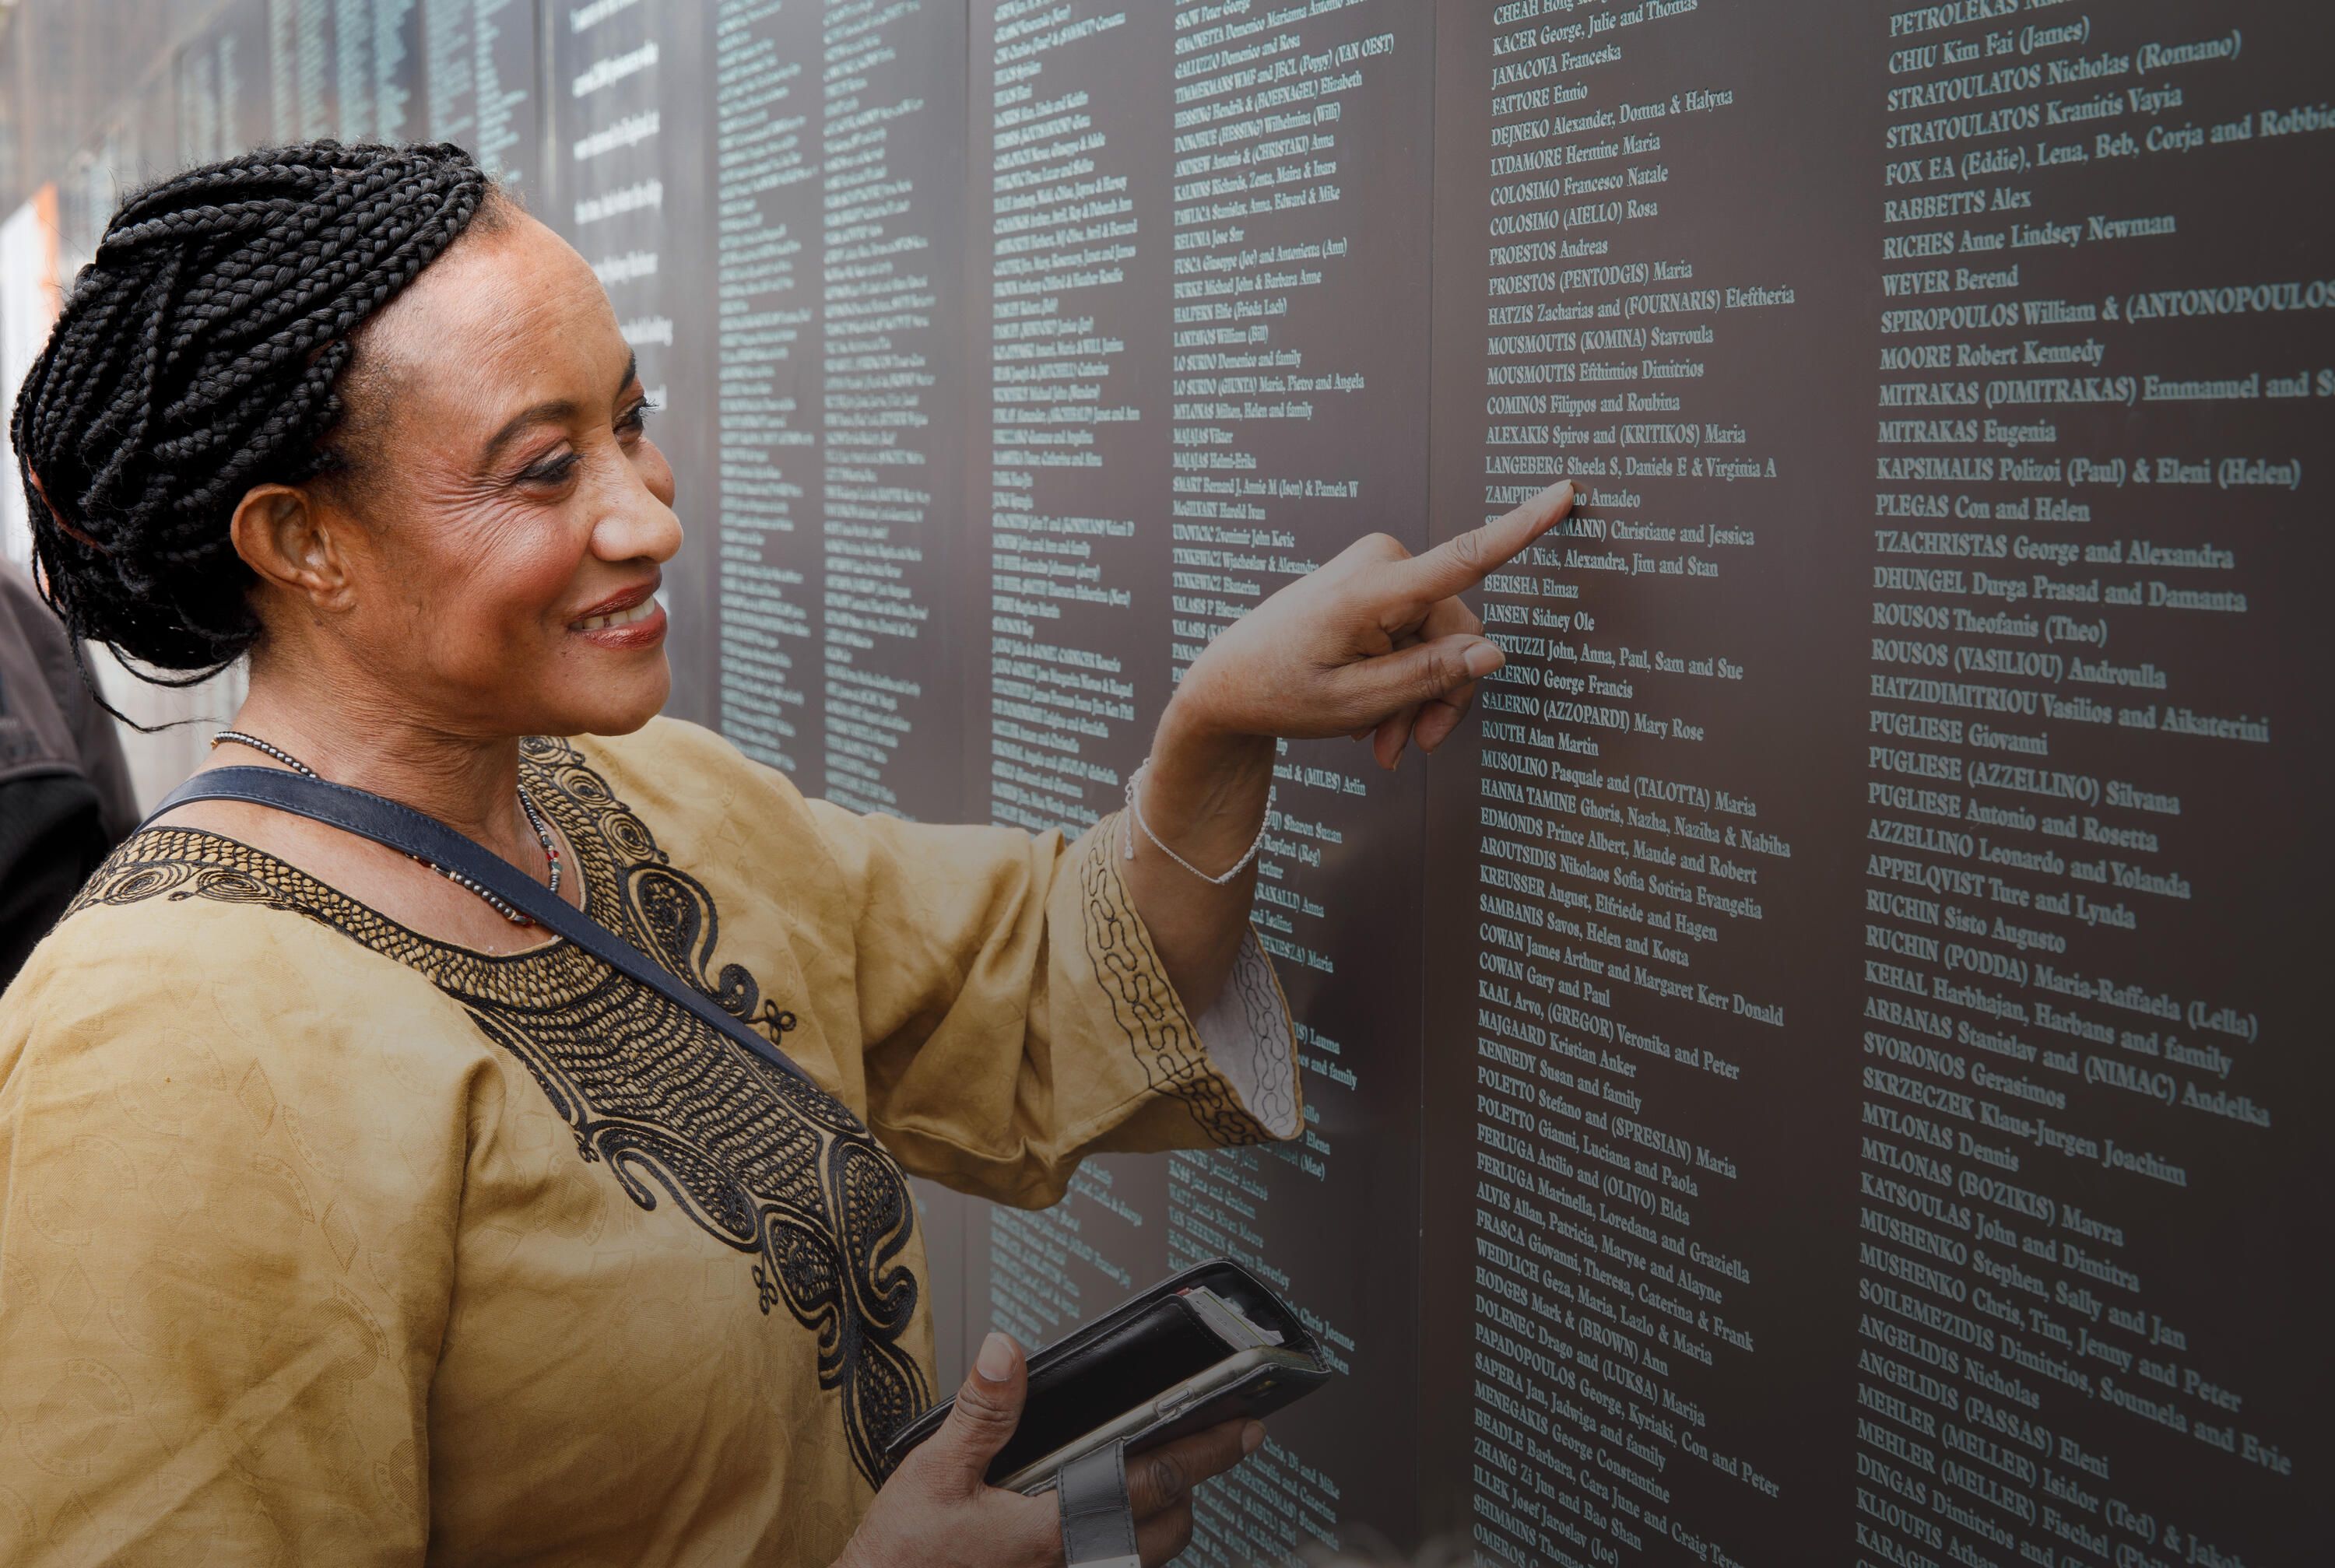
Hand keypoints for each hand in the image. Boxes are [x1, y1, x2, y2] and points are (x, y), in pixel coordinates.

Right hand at [837, 1332, 1265, 1567]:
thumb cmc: (901, 1559)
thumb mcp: (933, 1473)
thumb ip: (981, 1412)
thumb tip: (1010, 1354)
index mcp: (1051, 1529)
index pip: (1152, 1484)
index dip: (1204, 1451)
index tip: (1243, 1427)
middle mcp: (1069, 1565)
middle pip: (1166, 1531)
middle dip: (1190, 1490)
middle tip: (1202, 1448)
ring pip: (1143, 1559)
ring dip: (1157, 1523)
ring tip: (1152, 1482)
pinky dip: (1121, 1547)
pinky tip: (1098, 1521)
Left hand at [1170, 480, 1574, 769]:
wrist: (1227, 683)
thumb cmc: (1278, 691)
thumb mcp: (1355, 703)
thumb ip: (1427, 677)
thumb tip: (1492, 654)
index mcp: (1372, 590)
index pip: (1463, 557)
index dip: (1521, 527)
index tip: (1565, 491)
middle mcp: (1382, 564)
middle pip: (1458, 634)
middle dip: (1440, 695)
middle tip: (1406, 748)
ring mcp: (1380, 570)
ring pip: (1443, 641)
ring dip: (1420, 696)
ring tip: (1383, 742)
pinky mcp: (1379, 584)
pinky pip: (1419, 634)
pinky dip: (1405, 679)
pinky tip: (1376, 719)